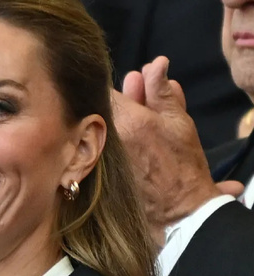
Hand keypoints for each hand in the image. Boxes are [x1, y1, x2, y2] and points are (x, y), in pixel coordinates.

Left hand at [112, 56, 242, 240]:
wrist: (176, 211)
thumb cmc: (182, 166)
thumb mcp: (179, 123)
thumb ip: (163, 92)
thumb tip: (157, 63)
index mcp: (128, 121)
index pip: (105, 90)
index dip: (115, 85)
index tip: (129, 83)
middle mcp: (106, 137)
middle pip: (98, 108)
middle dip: (115, 98)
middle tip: (135, 91)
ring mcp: (97, 156)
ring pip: (95, 127)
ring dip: (111, 118)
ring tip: (135, 115)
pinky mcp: (94, 172)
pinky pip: (93, 147)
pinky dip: (104, 140)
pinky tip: (122, 140)